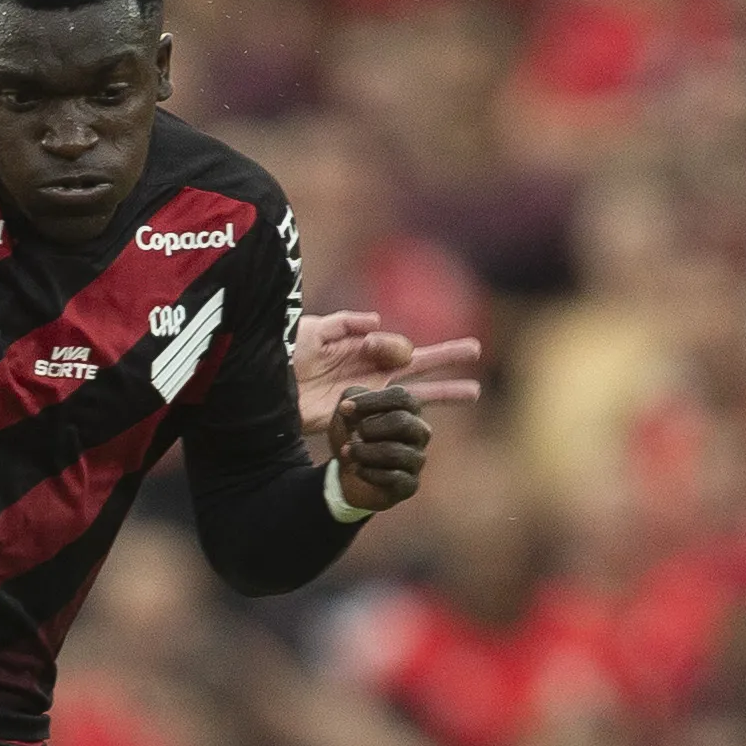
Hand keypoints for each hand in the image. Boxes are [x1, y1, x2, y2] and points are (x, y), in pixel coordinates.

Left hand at [295, 311, 481, 435]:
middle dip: (447, 357)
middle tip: (477, 350)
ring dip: (446, 391)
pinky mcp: (363, 418)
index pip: (397, 346)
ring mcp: (371, 396)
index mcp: (361, 347)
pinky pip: (394, 418)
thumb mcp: (313, 331)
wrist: (268, 389)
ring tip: (475, 391)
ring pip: (417, 392)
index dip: (393, 347)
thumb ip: (345, 323)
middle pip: (418, 363)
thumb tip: (378, 321)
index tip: (371, 347)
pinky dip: (415, 419)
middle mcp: (372, 371)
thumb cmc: (286, 356)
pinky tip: (432, 424)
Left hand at [326, 385, 431, 512]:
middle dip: (369, 428)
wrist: (351, 474)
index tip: (344, 409)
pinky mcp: (410, 484)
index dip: (371, 401)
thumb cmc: (354, 436)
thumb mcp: (346, 414)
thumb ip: (349, 399)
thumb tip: (349, 407)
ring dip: (363, 452)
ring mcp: (417, 459)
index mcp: (408, 409)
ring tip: (347, 452)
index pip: (400, 396)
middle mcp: (419, 432)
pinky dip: (368, 472)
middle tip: (354, 434)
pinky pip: (393, 477)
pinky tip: (356, 469)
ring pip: (394, 452)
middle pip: (402, 422)